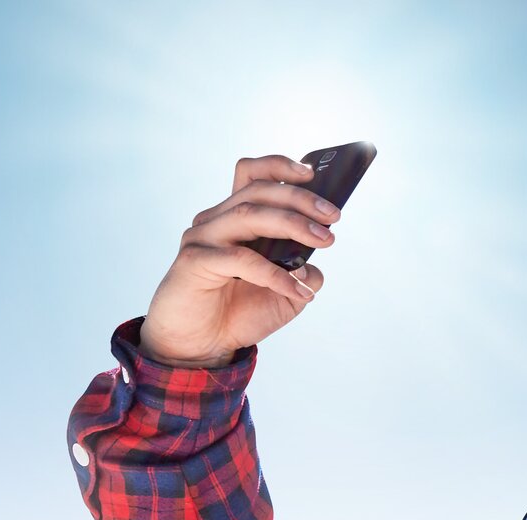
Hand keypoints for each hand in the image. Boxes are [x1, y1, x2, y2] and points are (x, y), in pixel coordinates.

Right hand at [140, 155, 341, 366]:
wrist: (200, 346)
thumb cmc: (237, 314)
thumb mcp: (284, 296)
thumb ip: (302, 276)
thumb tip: (316, 265)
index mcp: (234, 218)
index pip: (251, 175)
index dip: (279, 166)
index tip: (311, 172)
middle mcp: (215, 221)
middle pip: (258, 192)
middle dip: (300, 199)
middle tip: (333, 217)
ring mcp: (202, 238)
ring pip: (249, 216)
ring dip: (293, 225)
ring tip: (325, 241)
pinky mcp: (193, 261)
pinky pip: (240, 259)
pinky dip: (275, 273)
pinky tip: (296, 289)